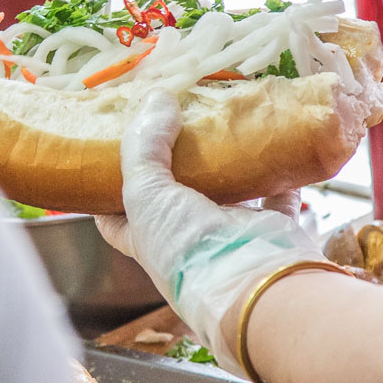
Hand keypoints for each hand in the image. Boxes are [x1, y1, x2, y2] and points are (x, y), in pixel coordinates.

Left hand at [97, 90, 324, 373]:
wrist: (252, 283)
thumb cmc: (185, 247)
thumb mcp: (145, 192)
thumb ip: (145, 146)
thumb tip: (157, 100)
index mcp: (147, 240)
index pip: (115, 218)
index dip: (107, 190)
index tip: (107, 155)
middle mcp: (186, 239)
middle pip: (175, 196)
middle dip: (175, 164)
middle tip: (173, 121)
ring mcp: (229, 234)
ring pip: (226, 191)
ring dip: (224, 162)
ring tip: (216, 121)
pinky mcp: (270, 227)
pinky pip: (275, 193)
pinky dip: (275, 170)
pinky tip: (269, 141)